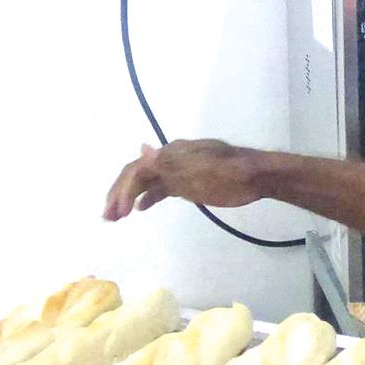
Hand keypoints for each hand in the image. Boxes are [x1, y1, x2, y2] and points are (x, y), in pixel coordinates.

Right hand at [102, 140, 261, 221]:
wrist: (257, 176)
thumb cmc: (230, 174)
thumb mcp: (200, 169)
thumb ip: (169, 162)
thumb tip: (141, 147)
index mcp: (171, 153)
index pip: (138, 170)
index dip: (124, 190)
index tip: (118, 213)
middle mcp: (170, 159)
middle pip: (138, 175)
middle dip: (120, 194)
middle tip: (108, 217)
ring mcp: (179, 170)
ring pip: (148, 182)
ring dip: (130, 197)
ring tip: (116, 217)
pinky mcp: (189, 182)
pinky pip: (162, 188)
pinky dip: (149, 197)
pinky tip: (141, 208)